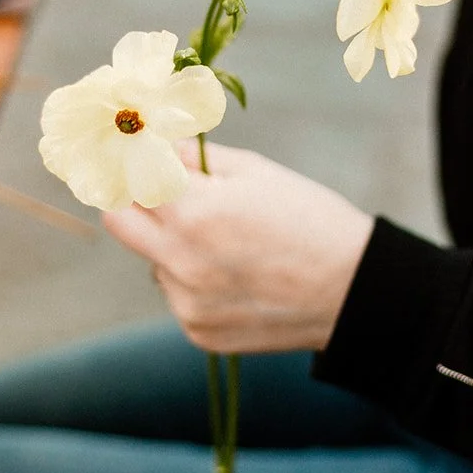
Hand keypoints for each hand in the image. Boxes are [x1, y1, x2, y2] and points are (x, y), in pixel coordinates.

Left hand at [103, 143, 374, 353]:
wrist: (353, 290)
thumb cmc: (309, 219)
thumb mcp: (255, 172)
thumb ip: (194, 157)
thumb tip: (154, 140)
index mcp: (194, 212)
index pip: (131, 176)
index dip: (134, 158)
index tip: (139, 151)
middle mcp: (181, 261)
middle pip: (119, 220)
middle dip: (132, 198)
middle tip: (156, 188)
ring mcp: (187, 303)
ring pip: (152, 260)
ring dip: (170, 243)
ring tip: (225, 241)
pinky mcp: (198, 332)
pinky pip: (177, 295)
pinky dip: (193, 281)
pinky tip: (236, 275)